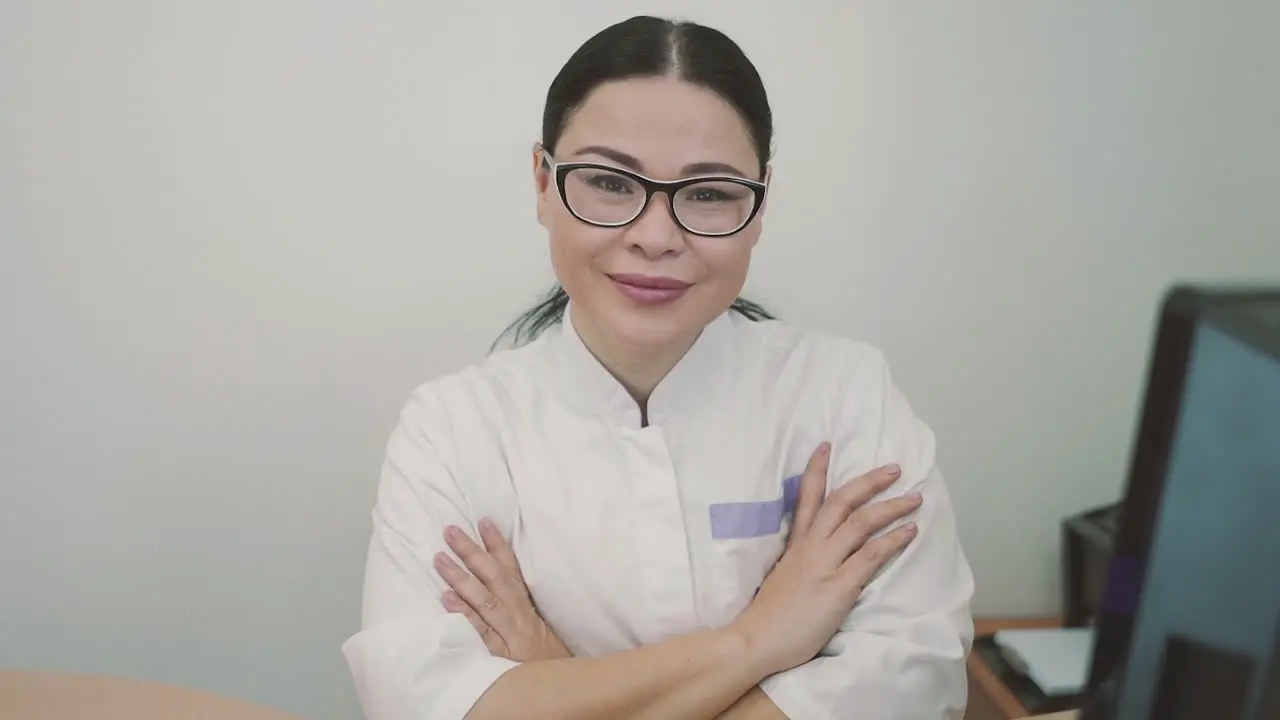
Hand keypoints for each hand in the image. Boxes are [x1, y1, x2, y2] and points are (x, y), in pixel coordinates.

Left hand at [434, 518, 572, 661]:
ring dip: (461, 577)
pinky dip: (464, 614)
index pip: (511, 569)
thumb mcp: (537, 628)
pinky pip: (480, 631)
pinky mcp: (501, 655)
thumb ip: (518, 607)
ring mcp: (509, 634)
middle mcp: (518, 616)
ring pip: (484, 600)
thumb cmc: (545, 660)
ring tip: (440, 558)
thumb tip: (496, 582)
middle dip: (472, 552)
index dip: (497, 545)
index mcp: (527, 607)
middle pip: (495, 578)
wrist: (559, 687)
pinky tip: (446, 599)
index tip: (483, 521)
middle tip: (450, 530)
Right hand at [732, 443, 921, 672]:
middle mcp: (810, 547)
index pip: (805, 497)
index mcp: (795, 545)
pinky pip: (872, 555)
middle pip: (842, 502)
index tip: (827, 446)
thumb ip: (800, 563)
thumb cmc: (768, 617)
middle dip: (869, 481)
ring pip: (862, 523)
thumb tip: (817, 560)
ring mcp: (825, 564)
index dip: (816, 469)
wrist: (756, 639)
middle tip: (894, 469)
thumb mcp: (782, 577)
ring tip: (914, 498)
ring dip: (891, 507)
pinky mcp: (839, 586)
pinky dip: (894, 540)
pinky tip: (910, 532)